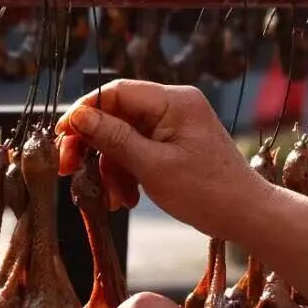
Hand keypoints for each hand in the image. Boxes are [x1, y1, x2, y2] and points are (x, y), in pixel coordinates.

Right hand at [56, 80, 270, 243]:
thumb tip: (78, 116)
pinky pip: (140, 150)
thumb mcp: (152, 166)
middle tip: (70, 170)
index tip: (62, 138)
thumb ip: (113, 138)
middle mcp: (175, 105)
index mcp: (173, 101)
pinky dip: (128, 172)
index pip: (115, 93)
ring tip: (115, 199)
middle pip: (117, 115)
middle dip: (94, 146)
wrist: (246, 215)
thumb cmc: (206, 192)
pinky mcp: (176, 143)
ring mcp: (176, 124)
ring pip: (125, 137)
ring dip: (112, 168)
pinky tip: (127, 198)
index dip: (83, 113)